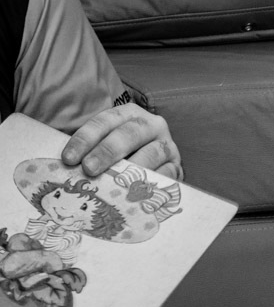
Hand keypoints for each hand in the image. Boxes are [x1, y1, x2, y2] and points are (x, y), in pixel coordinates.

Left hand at [61, 104, 182, 180]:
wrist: (154, 165)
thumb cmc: (121, 155)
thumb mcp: (103, 143)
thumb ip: (87, 149)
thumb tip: (63, 162)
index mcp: (130, 114)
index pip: (105, 121)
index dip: (85, 138)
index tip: (68, 158)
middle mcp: (153, 125)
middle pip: (130, 133)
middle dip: (107, 151)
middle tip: (89, 169)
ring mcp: (168, 146)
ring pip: (152, 153)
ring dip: (131, 168)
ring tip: (114, 182)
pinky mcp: (178, 166)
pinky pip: (167, 174)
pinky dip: (152, 183)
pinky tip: (135, 192)